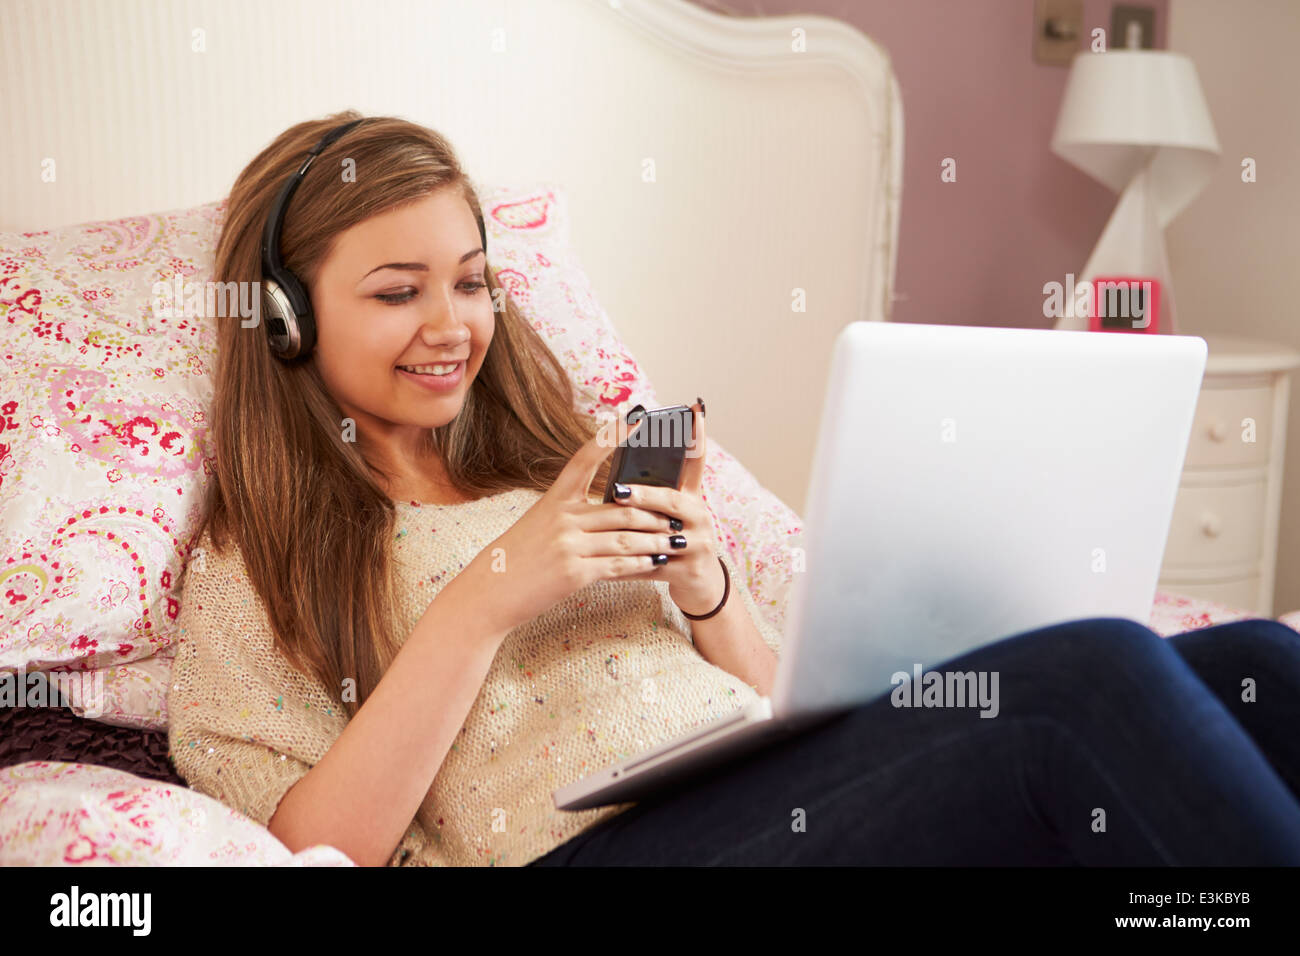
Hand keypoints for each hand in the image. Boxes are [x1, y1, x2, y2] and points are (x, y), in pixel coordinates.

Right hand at [462, 414, 684, 636]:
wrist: (490, 593)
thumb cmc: (516, 559)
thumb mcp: (539, 525)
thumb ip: (572, 516)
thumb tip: (612, 511)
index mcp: (554, 500)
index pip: (585, 458)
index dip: (612, 436)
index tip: (636, 418)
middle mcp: (563, 518)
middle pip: (623, 508)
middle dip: (656, 514)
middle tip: (678, 515)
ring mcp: (569, 545)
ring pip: (627, 538)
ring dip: (657, 541)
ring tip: (676, 542)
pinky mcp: (575, 573)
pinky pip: (619, 565)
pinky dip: (642, 564)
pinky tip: (656, 564)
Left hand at [610, 400, 723, 616]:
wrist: (699, 586)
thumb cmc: (674, 543)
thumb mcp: (671, 515)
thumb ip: (654, 492)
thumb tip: (620, 471)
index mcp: (691, 497)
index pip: (696, 460)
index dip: (697, 436)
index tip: (695, 408)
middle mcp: (699, 515)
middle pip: (673, 500)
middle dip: (645, 495)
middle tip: (618, 490)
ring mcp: (698, 543)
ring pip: (662, 535)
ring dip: (633, 534)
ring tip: (607, 529)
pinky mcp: (690, 570)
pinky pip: (653, 567)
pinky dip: (630, 568)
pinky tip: (607, 568)